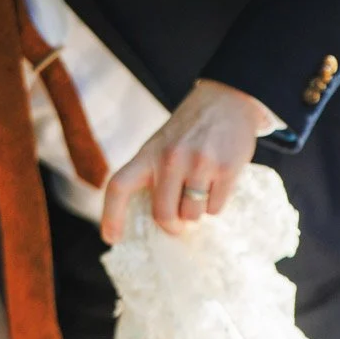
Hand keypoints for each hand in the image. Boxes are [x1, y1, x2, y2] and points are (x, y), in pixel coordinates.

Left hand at [101, 80, 279, 243]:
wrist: (228, 99)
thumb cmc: (192, 128)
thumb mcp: (163, 144)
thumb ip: (155, 173)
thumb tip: (159, 220)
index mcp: (149, 153)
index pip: (120, 186)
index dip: (111, 216)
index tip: (111, 239)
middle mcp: (170, 158)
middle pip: (163, 215)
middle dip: (173, 226)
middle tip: (179, 224)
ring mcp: (199, 164)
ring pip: (192, 215)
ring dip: (197, 211)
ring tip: (202, 188)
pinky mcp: (225, 170)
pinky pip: (215, 209)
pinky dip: (216, 204)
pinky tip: (217, 182)